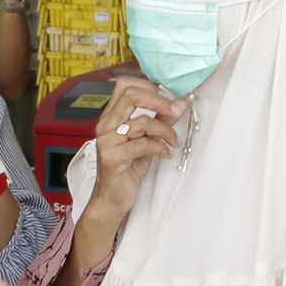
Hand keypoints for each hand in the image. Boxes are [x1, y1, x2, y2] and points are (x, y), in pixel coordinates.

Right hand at [87, 78, 185, 225]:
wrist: (111, 199)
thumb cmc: (126, 169)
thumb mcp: (146, 141)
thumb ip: (160, 121)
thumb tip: (179, 104)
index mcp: (110, 118)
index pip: (125, 86)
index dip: (149, 86)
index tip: (167, 97)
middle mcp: (106, 126)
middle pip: (131, 95)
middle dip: (159, 101)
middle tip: (175, 111)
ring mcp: (107, 141)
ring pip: (141, 122)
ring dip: (165, 130)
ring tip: (173, 141)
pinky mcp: (113, 158)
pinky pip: (143, 144)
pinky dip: (160, 147)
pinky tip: (166, 153)